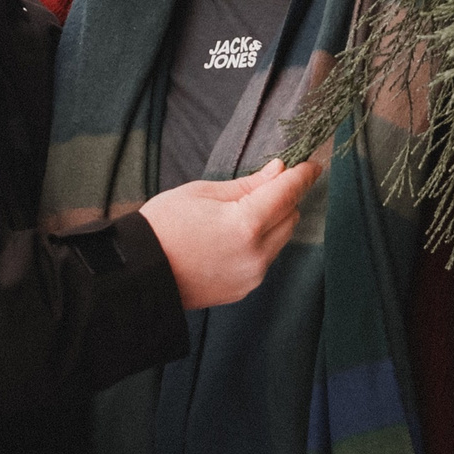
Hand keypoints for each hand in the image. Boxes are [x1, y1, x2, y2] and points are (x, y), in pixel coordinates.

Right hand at [139, 156, 325, 310]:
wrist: (140, 273)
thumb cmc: (164, 226)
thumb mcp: (203, 192)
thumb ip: (247, 185)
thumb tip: (278, 171)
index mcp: (245, 225)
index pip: (288, 193)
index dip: (303, 176)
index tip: (313, 164)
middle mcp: (256, 254)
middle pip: (290, 217)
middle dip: (283, 198)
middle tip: (264, 185)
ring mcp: (251, 276)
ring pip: (280, 239)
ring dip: (272, 222)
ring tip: (239, 214)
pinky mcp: (244, 289)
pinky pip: (264, 259)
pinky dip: (259, 244)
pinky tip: (231, 237)